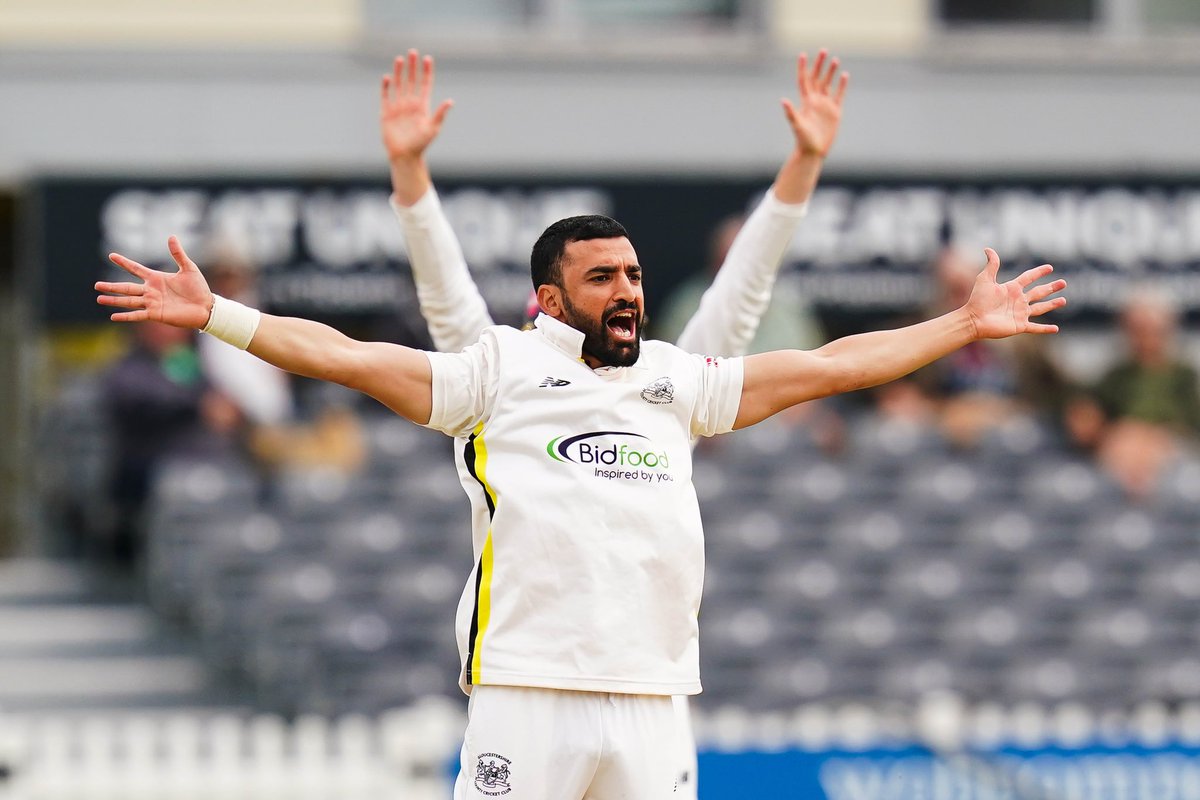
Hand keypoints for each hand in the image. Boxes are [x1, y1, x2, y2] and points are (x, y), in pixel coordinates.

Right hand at [96, 236, 213, 328]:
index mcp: (156, 278)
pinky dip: (125, 316)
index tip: (111, 255)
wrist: (207, 308)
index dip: (124, 262)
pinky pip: (138, 315)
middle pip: (126, 287)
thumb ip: (178, 254)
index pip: (136, 269)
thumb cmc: (199, 289)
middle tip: (96, 285)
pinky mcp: (156, 314)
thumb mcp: (188, 268)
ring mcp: (152, 303)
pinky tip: (112, 316)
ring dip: (114, 300)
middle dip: (111, 286)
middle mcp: (151, 291)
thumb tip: (171, 236)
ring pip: (128, 301)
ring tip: (99, 298)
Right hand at [381, 49, 452, 163]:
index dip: (426, 72)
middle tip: (413, 52)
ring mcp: (398, 107)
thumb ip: (440, 114)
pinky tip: (388, 77)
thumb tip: (450, 101)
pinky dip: (386, 87)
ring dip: (399, 72)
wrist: (404, 156)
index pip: (425, 84)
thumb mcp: (433, 128)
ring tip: (400, 59)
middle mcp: (410, 104)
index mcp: (422, 106)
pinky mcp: (386, 113)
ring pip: (399, 85)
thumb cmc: (421, 144)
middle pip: (411, 81)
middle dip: (412, 67)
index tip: (428, 58)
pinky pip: (386, 96)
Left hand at [781, 50, 848, 158]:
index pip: (804, 80)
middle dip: (819, 64)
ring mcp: (825, 106)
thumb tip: (783, 101)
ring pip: (828, 84)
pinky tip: (845, 75)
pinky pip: (839, 95)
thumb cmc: (802, 140)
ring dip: (831, 72)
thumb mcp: (797, 125)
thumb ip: (791, 113)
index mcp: (806, 102)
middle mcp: (815, 101)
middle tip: (823, 50)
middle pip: (817, 78)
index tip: (803, 54)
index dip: (803, 67)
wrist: (813, 151)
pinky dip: (842, 85)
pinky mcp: (835, 112)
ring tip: (835, 59)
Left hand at [966, 248, 1066, 338]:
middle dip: (1051, 288)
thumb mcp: (985, 279)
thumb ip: (991, 265)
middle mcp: (1018, 300)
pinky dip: (1045, 329)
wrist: (973, 319)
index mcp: (1012, 289)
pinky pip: (1036, 327)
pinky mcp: (1020, 326)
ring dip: (1052, 304)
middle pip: (1039, 292)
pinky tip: (1055, 329)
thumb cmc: (977, 300)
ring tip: (1064, 300)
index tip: (1050, 267)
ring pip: (1041, 308)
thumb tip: (988, 249)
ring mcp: (1020, 313)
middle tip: (1063, 283)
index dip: (1039, 272)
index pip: (1029, 277)